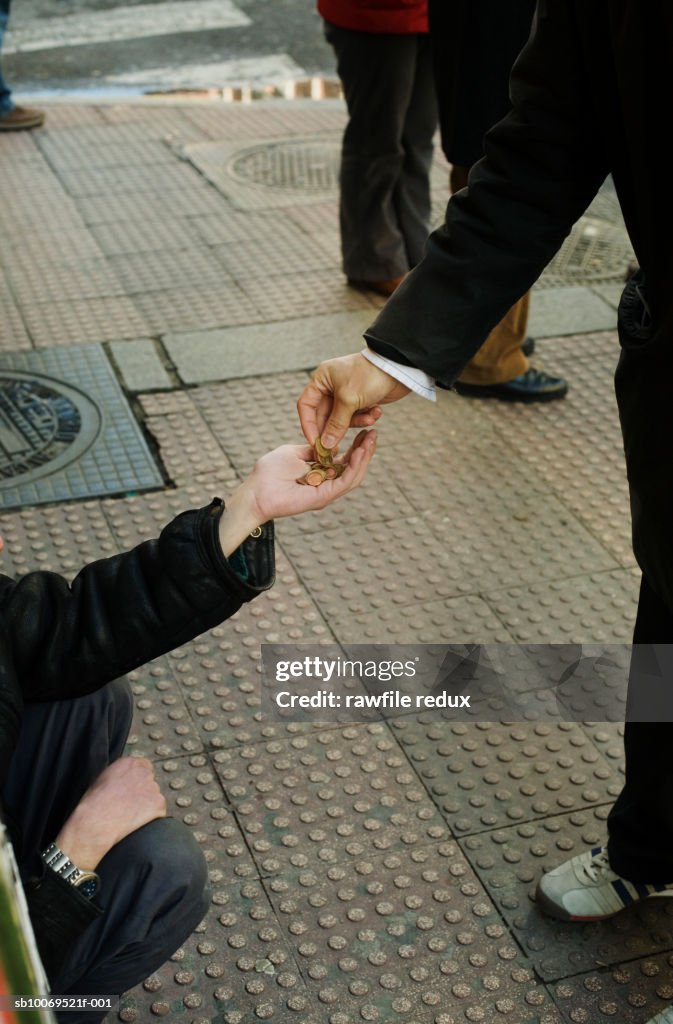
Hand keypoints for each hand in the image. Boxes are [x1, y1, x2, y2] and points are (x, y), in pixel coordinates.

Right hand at [55, 757, 166, 869]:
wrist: (95, 823)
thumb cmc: (93, 804)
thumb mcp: (102, 779)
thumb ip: (119, 774)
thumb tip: (124, 779)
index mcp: (129, 764)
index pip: (144, 767)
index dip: (139, 780)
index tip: (134, 790)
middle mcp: (144, 773)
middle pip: (150, 781)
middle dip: (144, 792)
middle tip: (131, 805)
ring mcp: (153, 788)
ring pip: (155, 797)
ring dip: (148, 805)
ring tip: (131, 816)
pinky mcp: (159, 804)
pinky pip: (159, 811)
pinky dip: (152, 817)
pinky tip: (138, 822)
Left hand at [218, 430, 376, 554]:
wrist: (256, 491)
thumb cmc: (269, 472)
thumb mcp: (294, 452)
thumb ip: (313, 449)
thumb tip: (328, 442)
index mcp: (320, 473)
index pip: (345, 459)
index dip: (356, 445)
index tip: (365, 429)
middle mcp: (326, 483)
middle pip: (353, 467)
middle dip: (365, 449)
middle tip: (374, 432)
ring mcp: (326, 491)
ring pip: (353, 475)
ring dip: (364, 457)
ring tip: (371, 440)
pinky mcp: (324, 497)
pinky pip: (344, 482)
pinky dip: (354, 467)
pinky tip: (359, 452)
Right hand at [297, 352, 409, 448]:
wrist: (398, 369)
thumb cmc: (369, 376)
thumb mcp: (349, 400)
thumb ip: (335, 424)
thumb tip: (325, 445)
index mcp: (322, 379)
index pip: (305, 405)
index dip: (308, 425)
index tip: (315, 443)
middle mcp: (330, 386)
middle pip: (324, 415)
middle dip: (333, 430)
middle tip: (336, 448)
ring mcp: (345, 393)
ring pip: (341, 419)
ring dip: (355, 422)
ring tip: (369, 419)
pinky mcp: (359, 399)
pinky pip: (355, 416)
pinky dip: (365, 417)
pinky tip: (376, 412)